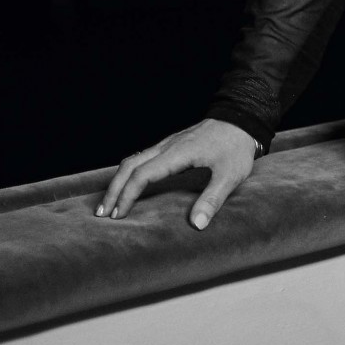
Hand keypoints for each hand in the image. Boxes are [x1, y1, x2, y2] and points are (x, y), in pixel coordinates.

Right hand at [97, 119, 256, 229]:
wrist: (242, 119)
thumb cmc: (236, 148)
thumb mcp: (231, 175)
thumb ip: (213, 199)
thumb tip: (196, 224)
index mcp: (178, 153)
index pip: (143, 174)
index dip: (127, 195)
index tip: (118, 215)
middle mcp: (168, 146)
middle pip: (130, 165)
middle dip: (114, 189)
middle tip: (103, 214)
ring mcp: (168, 143)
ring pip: (134, 159)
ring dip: (119, 180)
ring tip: (110, 204)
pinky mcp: (171, 145)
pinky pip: (142, 157)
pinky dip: (129, 172)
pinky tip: (128, 186)